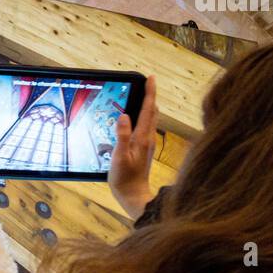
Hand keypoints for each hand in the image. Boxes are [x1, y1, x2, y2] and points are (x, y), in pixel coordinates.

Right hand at [108, 75, 158, 218]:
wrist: (133, 195)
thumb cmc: (125, 178)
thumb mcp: (119, 157)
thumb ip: (122, 136)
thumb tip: (124, 116)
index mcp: (142, 137)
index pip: (148, 109)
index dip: (149, 92)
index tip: (150, 78)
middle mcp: (148, 138)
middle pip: (152, 111)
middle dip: (150, 95)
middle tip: (146, 82)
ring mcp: (147, 144)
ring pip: (151, 119)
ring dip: (148, 105)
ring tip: (142, 95)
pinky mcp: (144, 149)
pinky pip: (146, 126)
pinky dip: (144, 116)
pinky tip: (136, 117)